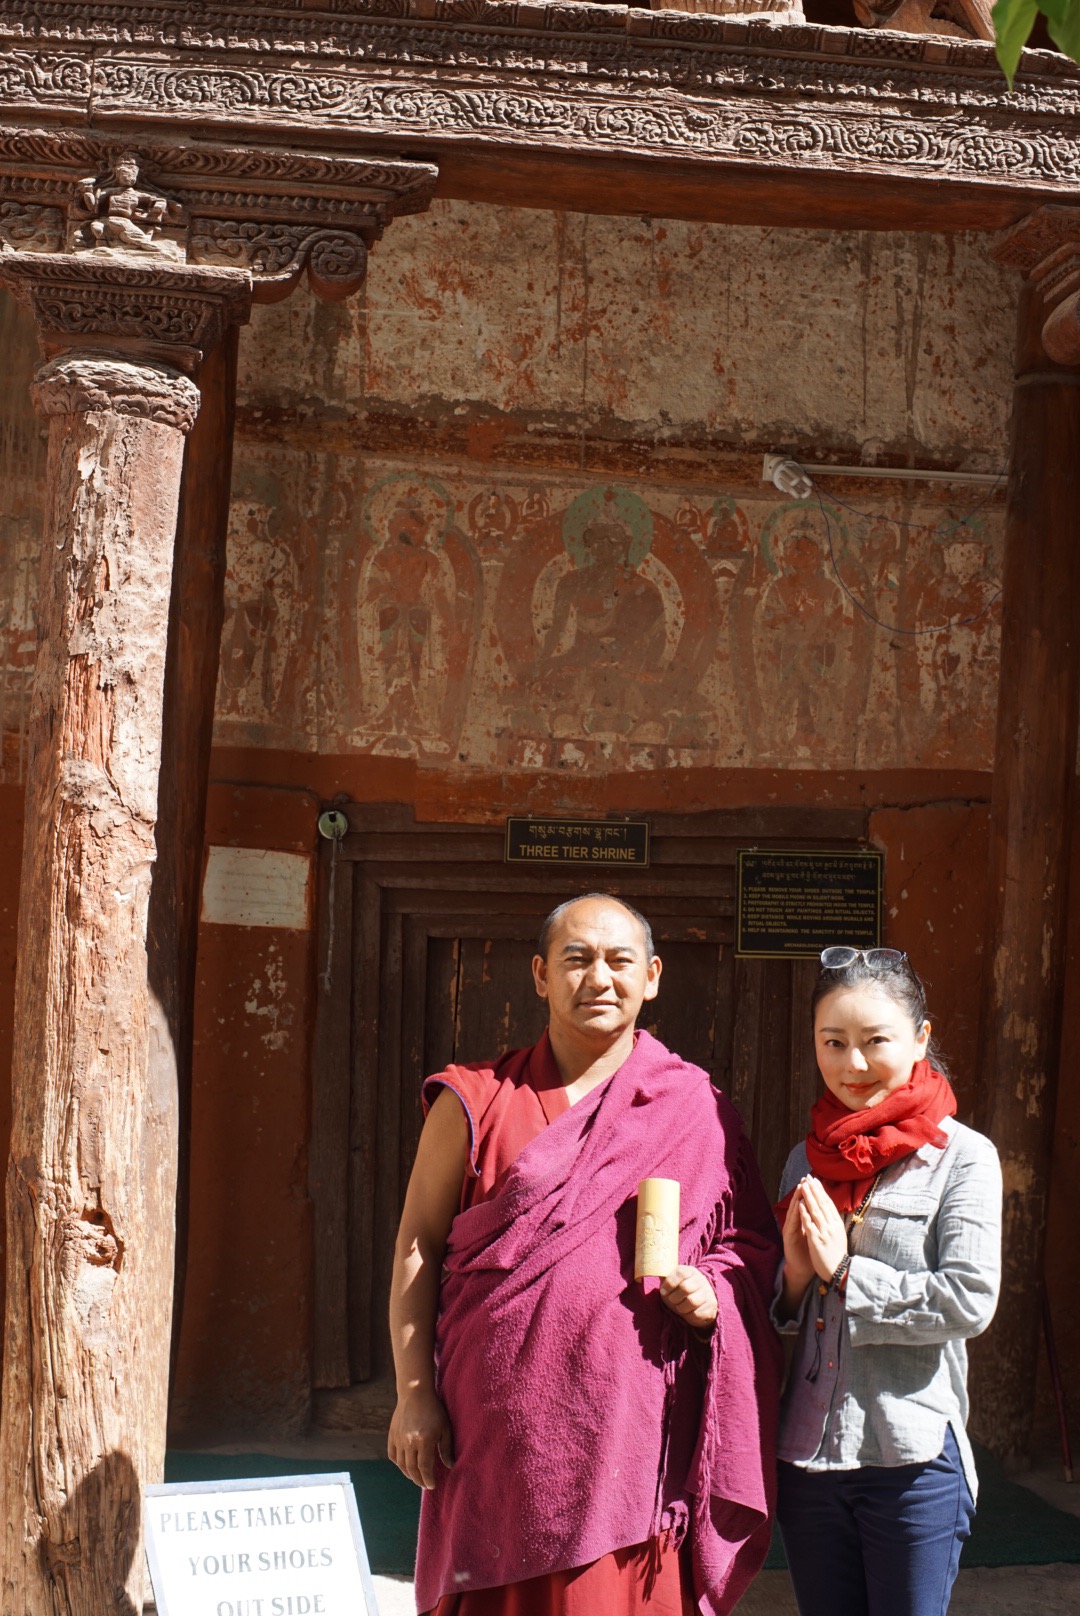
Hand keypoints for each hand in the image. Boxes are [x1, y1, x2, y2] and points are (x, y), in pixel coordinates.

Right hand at [388, 1387, 453, 1489]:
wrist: (415, 1392)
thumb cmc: (434, 1409)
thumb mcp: (445, 1427)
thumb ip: (447, 1448)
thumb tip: (449, 1466)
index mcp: (424, 1441)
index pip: (425, 1467)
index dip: (428, 1479)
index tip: (432, 1486)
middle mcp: (409, 1442)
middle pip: (412, 1469)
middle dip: (419, 1480)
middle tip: (425, 1485)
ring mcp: (399, 1439)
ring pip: (402, 1464)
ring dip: (409, 1474)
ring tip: (416, 1478)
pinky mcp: (392, 1434)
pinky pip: (393, 1454)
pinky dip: (398, 1463)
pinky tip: (404, 1466)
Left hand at [659, 1265, 717, 1328]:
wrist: (698, 1304)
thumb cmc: (679, 1292)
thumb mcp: (671, 1283)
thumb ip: (663, 1277)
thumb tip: (652, 1269)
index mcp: (689, 1271)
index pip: (680, 1273)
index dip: (669, 1283)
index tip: (663, 1291)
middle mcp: (701, 1279)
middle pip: (685, 1288)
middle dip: (674, 1298)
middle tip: (672, 1301)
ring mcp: (708, 1292)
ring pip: (691, 1301)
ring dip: (681, 1308)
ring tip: (680, 1307)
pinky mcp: (711, 1306)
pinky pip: (697, 1313)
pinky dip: (689, 1316)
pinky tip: (688, 1313)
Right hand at [780, 1186, 814, 1313]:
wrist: (802, 1269)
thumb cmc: (809, 1252)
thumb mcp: (814, 1235)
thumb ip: (816, 1223)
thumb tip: (824, 1212)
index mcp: (803, 1223)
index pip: (807, 1206)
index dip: (811, 1194)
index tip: (815, 1181)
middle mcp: (795, 1224)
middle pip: (799, 1204)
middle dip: (803, 1191)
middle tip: (806, 1178)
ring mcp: (791, 1229)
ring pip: (794, 1211)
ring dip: (797, 1198)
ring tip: (801, 1187)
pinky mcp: (788, 1237)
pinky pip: (792, 1223)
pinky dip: (795, 1213)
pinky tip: (798, 1205)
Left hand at [798, 1176, 848, 1282]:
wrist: (839, 1272)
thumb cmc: (837, 1255)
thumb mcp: (839, 1235)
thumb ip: (834, 1223)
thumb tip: (831, 1211)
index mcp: (837, 1224)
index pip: (829, 1204)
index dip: (822, 1191)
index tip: (816, 1180)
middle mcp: (832, 1226)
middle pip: (822, 1204)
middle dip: (815, 1189)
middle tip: (808, 1177)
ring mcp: (825, 1232)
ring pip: (816, 1211)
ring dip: (809, 1196)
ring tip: (803, 1185)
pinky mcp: (817, 1240)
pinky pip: (809, 1223)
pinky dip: (804, 1213)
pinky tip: (799, 1204)